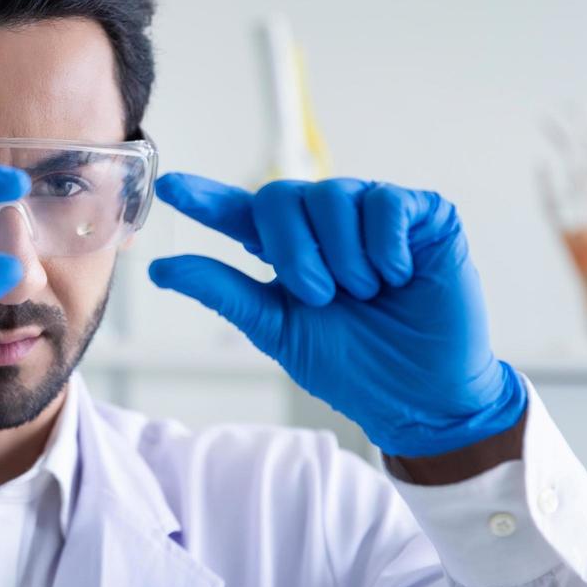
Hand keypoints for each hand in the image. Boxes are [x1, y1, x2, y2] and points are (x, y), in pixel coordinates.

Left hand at [148, 174, 525, 457]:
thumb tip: (162, 268)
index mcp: (291, 249)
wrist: (421, 398)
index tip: (171, 189)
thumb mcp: (279, 328)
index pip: (240, 212)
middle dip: (294, 252)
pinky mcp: (424, 215)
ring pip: (332, 195)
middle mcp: (329, 224)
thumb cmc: (354, 367)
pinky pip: (385, 204)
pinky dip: (385, 247)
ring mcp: (375, 215)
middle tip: (322, 296)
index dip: (206, 198)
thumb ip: (224, 291)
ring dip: (343, 257)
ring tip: (366, 292)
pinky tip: (398, 276)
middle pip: (280, 196)